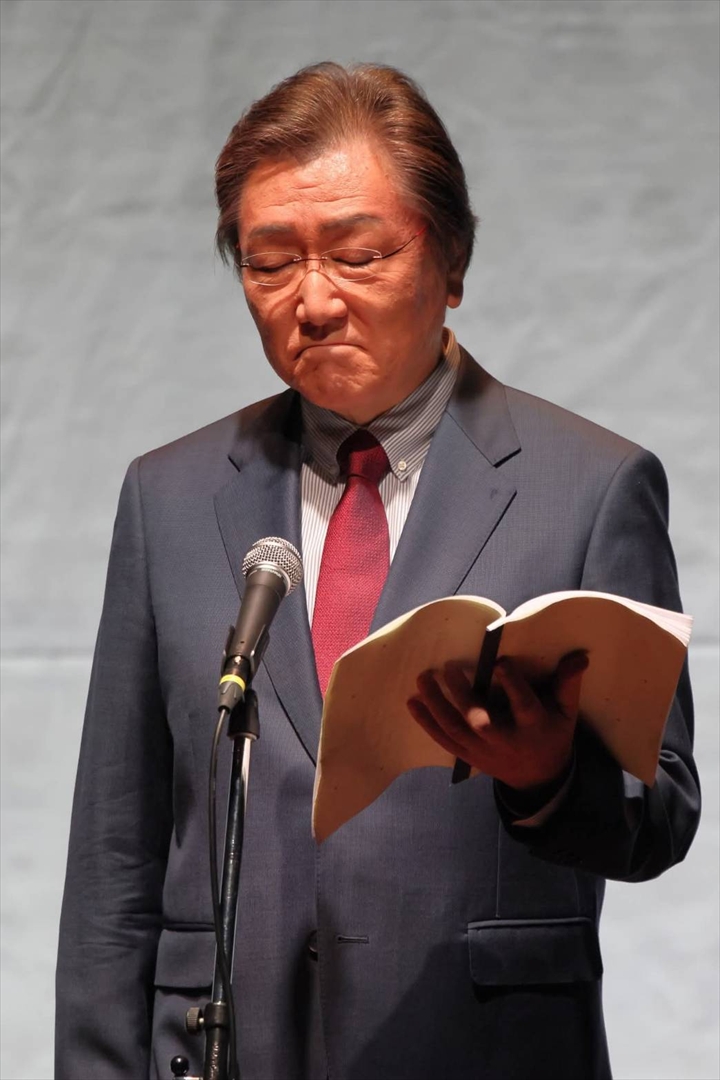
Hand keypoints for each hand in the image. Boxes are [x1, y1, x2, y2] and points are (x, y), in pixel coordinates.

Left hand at [407, 652, 588, 790]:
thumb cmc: (551, 734)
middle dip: (463, 696)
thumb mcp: (566, 713)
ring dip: (436, 705)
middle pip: (481, 722)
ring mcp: (483, 751)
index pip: (524, 707)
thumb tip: (579, 656)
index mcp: (533, 728)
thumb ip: (568, 684)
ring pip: (456, 730)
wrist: (537, 778)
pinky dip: (427, 723)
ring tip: (423, 678)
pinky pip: (444, 740)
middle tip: (450, 667)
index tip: (501, 662)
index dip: (513, 686)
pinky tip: (413, 702)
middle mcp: (505, 742)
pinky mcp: (468, 756)